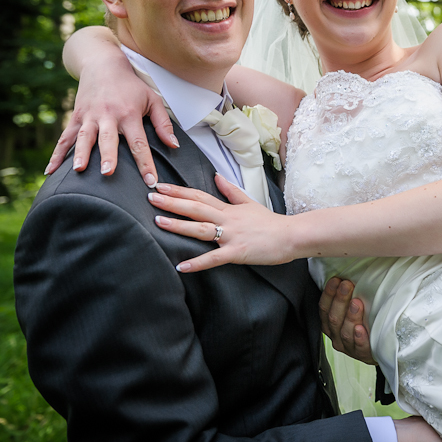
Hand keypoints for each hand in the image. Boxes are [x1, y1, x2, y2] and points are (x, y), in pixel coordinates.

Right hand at [46, 57, 175, 184]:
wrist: (103, 65)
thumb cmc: (131, 86)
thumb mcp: (153, 100)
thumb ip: (163, 124)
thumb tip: (174, 145)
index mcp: (129, 114)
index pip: (139, 142)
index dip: (145, 162)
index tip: (150, 180)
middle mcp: (108, 116)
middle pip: (108, 139)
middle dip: (108, 155)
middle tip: (108, 173)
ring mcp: (89, 116)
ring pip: (84, 137)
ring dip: (81, 153)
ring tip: (78, 169)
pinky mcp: (76, 117)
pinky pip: (65, 137)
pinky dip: (57, 154)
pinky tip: (51, 170)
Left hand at [151, 175, 293, 271]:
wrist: (291, 236)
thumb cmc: (270, 222)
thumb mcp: (249, 202)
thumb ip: (231, 190)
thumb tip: (217, 176)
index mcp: (228, 209)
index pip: (200, 196)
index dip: (179, 191)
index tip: (160, 186)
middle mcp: (227, 220)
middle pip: (196, 208)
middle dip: (172, 202)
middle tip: (151, 197)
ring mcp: (232, 236)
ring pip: (201, 229)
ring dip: (179, 226)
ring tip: (158, 222)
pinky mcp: (237, 253)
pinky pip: (214, 258)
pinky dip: (198, 263)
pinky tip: (181, 266)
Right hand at [319, 278, 375, 364]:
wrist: (377, 348)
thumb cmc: (363, 324)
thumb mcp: (350, 310)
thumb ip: (347, 297)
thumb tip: (347, 275)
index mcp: (330, 324)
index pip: (324, 308)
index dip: (328, 294)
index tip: (336, 279)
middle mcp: (336, 335)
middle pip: (334, 318)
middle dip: (340, 300)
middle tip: (347, 285)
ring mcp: (348, 346)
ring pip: (345, 332)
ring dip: (350, 316)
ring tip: (356, 303)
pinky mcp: (362, 354)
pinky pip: (359, 347)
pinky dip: (359, 338)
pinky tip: (361, 329)